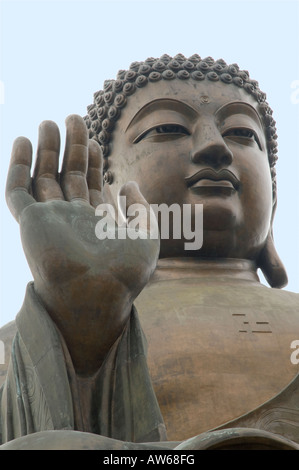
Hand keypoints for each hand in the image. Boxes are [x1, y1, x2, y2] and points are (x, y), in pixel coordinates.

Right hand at [6, 115, 159, 374]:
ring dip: (46, 149)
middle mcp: (71, 219)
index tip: (96, 143)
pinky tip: (22, 142)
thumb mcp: (146, 235)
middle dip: (71, 147)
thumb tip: (130, 184)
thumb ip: (141, 209)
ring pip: (43, 176)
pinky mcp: (30, 222)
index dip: (92, 163)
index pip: (90, 186)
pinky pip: (17, 189)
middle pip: (68, 175)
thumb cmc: (125, 273)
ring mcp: (49, 219)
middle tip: (74, 118)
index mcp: (96, 223)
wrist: (98, 295)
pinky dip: (17, 165)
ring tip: (50, 122)